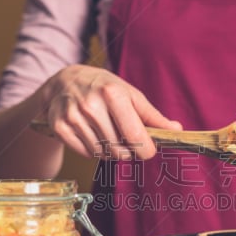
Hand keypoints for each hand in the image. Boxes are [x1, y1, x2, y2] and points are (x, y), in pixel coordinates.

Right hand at [39, 65, 181, 159]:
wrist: (66, 81)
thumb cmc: (104, 88)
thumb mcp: (130, 95)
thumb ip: (153, 116)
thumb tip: (176, 130)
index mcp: (113, 94)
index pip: (135, 136)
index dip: (146, 150)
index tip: (148, 150)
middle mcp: (91, 105)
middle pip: (119, 150)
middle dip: (128, 151)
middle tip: (127, 142)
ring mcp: (73, 116)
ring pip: (102, 154)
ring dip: (110, 151)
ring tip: (109, 135)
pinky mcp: (59, 127)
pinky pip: (86, 153)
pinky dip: (93, 150)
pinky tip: (93, 135)